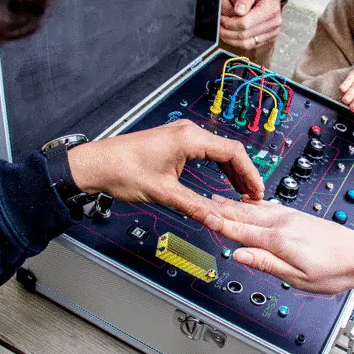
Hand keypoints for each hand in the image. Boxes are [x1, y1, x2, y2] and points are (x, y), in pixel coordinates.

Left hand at [67, 120, 264, 229]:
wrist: (96, 164)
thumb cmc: (122, 170)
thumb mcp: (164, 193)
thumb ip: (195, 207)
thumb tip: (218, 221)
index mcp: (189, 139)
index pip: (233, 152)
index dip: (250, 173)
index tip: (257, 191)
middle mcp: (188, 132)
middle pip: (229, 150)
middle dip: (244, 174)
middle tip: (253, 196)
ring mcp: (181, 135)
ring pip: (218, 151)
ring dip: (232, 171)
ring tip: (241, 191)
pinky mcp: (175, 141)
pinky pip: (205, 151)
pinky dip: (217, 167)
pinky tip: (222, 181)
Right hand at [210, 196, 353, 292]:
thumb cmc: (334, 271)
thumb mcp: (297, 277)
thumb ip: (266, 263)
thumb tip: (239, 254)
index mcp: (280, 239)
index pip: (240, 231)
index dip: (218, 224)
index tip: (200, 217)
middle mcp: (284, 223)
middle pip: (245, 214)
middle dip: (221, 210)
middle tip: (199, 203)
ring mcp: (292, 217)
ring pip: (256, 209)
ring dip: (234, 205)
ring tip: (217, 200)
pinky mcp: (299, 217)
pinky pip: (269, 207)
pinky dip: (253, 204)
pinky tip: (250, 202)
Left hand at [220, 0, 283, 49]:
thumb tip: (238, 11)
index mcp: (271, 9)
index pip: (245, 23)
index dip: (229, 23)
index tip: (221, 18)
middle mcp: (274, 23)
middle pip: (245, 36)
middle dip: (228, 32)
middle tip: (219, 25)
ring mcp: (273, 32)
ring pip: (246, 44)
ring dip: (231, 39)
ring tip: (222, 31)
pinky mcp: (269, 38)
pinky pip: (250, 45)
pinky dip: (238, 42)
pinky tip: (231, 34)